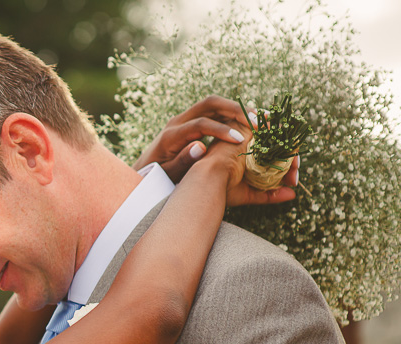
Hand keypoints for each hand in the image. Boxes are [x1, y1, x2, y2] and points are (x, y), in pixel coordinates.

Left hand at [133, 96, 255, 180]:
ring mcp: (186, 120)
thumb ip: (181, 162)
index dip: (220, 130)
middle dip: (235, 110)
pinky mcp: (193, 122)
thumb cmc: (155, 177)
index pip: (199, 124)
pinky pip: (216, 113)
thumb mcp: (166, 174)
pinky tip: (252, 123)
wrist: (143, 171)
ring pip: (215, 105)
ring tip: (261, 119)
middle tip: (257, 121)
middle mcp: (178, 122)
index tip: (240, 140)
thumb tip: (200, 147)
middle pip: (210, 104)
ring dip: (239, 110)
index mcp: (171, 135)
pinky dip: (234, 115)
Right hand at [199, 121, 298, 206]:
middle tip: (294, 178)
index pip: (272, 158)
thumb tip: (292, 195)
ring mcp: (248, 135)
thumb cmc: (220, 189)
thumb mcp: (249, 193)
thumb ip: (270, 194)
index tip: (292, 182)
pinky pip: (274, 128)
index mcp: (245, 158)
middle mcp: (247, 146)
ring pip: (278, 138)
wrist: (208, 180)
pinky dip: (285, 138)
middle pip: (277, 148)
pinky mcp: (248, 126)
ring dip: (290, 152)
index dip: (286, 168)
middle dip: (291, 162)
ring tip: (294, 167)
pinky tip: (290, 150)